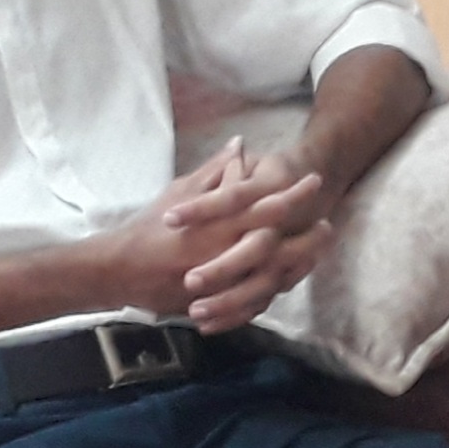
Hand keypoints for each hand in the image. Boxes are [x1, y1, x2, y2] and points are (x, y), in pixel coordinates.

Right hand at [103, 140, 332, 332]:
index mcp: (216, 224)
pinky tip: (289, 278)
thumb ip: (215, 171)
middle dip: (306, 235)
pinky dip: (274, 290)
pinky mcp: (217, 303)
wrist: (120, 271)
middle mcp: (223, 254)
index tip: (314, 181)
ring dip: (298, 262)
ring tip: (316, 250)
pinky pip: (254, 302)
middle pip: (278, 245)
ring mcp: (222, 283)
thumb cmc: (149, 227)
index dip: (293, 194)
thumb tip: (240, 145)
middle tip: (328, 223)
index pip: (264, 206)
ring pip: (271, 277)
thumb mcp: (180, 192)